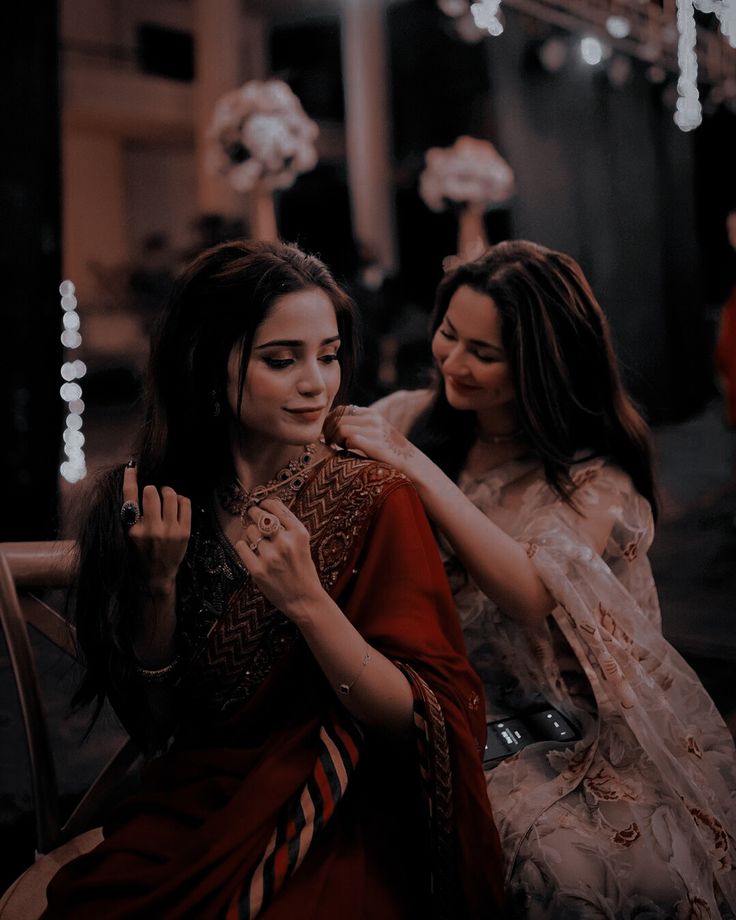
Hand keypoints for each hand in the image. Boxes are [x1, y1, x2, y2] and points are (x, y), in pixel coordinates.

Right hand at [122, 464, 191, 594]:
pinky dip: (180, 499)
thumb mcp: (127, 537)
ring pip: (170, 495)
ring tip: (165, 496)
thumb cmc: (138, 555)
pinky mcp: (184, 532)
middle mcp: (151, 529)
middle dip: (151, 489)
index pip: (129, 496)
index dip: (130, 478)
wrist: (156, 577)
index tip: (132, 468)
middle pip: (152, 492)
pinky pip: (185, 503)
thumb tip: (135, 487)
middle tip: (152, 494)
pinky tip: (176, 503)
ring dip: (166, 491)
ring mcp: (170, 531)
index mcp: (133, 530)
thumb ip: (130, 516)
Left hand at [234, 498, 325, 621]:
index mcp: (299, 533)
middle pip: (260, 516)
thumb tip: (268, 509)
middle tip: (252, 514)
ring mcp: (270, 556)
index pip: (277, 508)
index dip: (266, 503)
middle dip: (254, 513)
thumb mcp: (303, 544)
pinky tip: (249, 550)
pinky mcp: (257, 570)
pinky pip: (241, 547)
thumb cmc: (304, 571)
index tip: (262, 504)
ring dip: (251, 533)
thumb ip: (289, 528)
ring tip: (257, 541)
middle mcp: (285, 542)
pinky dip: (243, 546)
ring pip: (250, 531)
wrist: (304, 600)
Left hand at [323, 404, 417, 474]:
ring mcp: (374, 430)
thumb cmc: (389, 451)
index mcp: (371, 413)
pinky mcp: (374, 443)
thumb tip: (333, 427)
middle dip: (328, 431)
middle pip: (338, 418)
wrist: (411, 463)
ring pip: (341, 428)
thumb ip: (359, 426)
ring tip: (339, 448)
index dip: (329, 421)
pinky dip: (343, 446)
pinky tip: (346, 452)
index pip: (341, 410)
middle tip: (328, 443)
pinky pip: (349, 439)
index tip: (327, 433)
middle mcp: (372, 418)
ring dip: (335, 439)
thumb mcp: (375, 432)